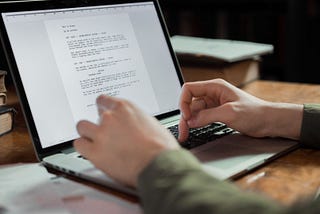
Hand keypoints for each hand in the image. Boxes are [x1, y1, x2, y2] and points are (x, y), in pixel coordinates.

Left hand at [74, 95, 178, 186]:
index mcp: (125, 108)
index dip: (104, 109)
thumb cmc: (161, 148)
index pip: (104, 101)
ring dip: (88, 133)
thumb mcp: (152, 123)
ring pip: (82, 127)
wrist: (159, 165)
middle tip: (105, 132)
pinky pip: (79, 145)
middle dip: (99, 123)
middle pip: (94, 114)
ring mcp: (101, 134)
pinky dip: (84, 148)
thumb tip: (133, 124)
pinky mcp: (95, 152)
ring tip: (94, 141)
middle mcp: (111, 118)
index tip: (104, 113)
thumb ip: (136, 120)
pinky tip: (90, 151)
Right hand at [178, 79, 302, 141]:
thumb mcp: (229, 113)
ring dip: (189, 122)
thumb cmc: (255, 113)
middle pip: (190, 102)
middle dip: (185, 116)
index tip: (187, 116)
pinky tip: (194, 131)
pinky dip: (196, 124)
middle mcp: (212, 94)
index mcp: (215, 87)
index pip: (189, 89)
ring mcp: (214, 104)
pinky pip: (201, 117)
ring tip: (186, 135)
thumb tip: (190, 121)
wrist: (269, 122)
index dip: (184, 102)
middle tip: (183, 132)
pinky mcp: (217, 113)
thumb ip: (207, 116)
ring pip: (194, 112)